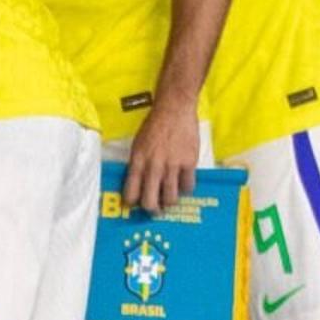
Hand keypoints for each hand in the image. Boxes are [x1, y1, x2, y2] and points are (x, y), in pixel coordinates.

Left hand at [121, 102, 203, 218]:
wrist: (174, 109)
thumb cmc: (154, 125)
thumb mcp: (138, 144)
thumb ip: (138, 164)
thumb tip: (137, 183)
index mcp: (138, 161)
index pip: (131, 193)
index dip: (132, 203)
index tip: (135, 204)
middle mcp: (153, 166)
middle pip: (150, 203)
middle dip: (152, 210)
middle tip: (156, 209)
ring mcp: (172, 166)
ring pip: (171, 199)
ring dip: (170, 202)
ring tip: (170, 198)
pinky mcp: (189, 163)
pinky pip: (188, 187)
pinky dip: (186, 188)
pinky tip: (183, 182)